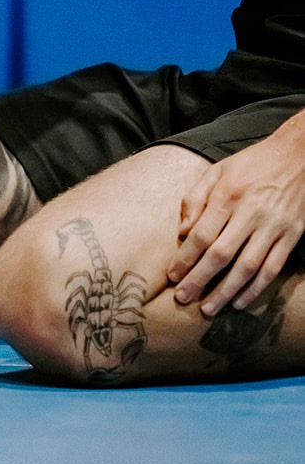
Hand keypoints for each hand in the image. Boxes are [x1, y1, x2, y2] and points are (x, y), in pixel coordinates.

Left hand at [168, 129, 304, 313]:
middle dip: (199, 280)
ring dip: (226, 291)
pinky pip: (272, 268)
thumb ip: (195, 198)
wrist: (298, 155)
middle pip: (221, 254)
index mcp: (228, 194)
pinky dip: (256, 288)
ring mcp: (274, 226)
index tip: (172, 276)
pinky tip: (241, 301)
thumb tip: (182, 232)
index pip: (202, 235)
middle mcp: (251, 212)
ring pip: (247, 267)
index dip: (185, 259)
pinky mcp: (291, 236)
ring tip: (208, 308)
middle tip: (183, 299)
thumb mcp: (217, 170)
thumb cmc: (251, 164)